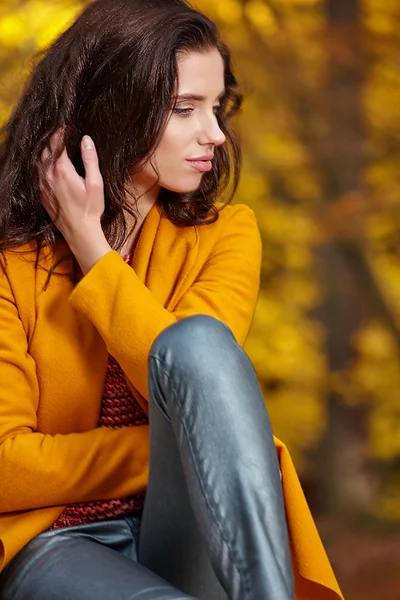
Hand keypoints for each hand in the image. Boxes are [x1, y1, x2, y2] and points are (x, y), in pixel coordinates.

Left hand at [39, 130, 111, 274]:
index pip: (56, 144)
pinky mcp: (40, 194)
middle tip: (59, 135)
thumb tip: (86, 139)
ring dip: (44, 152)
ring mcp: (42, 185)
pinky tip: (47, 165)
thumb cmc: (90, 208)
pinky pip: (36, 174)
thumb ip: (90, 159)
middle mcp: (48, 176)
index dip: (60, 133)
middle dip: (51, 141)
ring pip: (37, 162)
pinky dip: (40, 165)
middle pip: (44, 151)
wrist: (79, 231)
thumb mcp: (96, 183)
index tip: (66, 127)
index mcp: (62, 170)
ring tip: (53, 147)